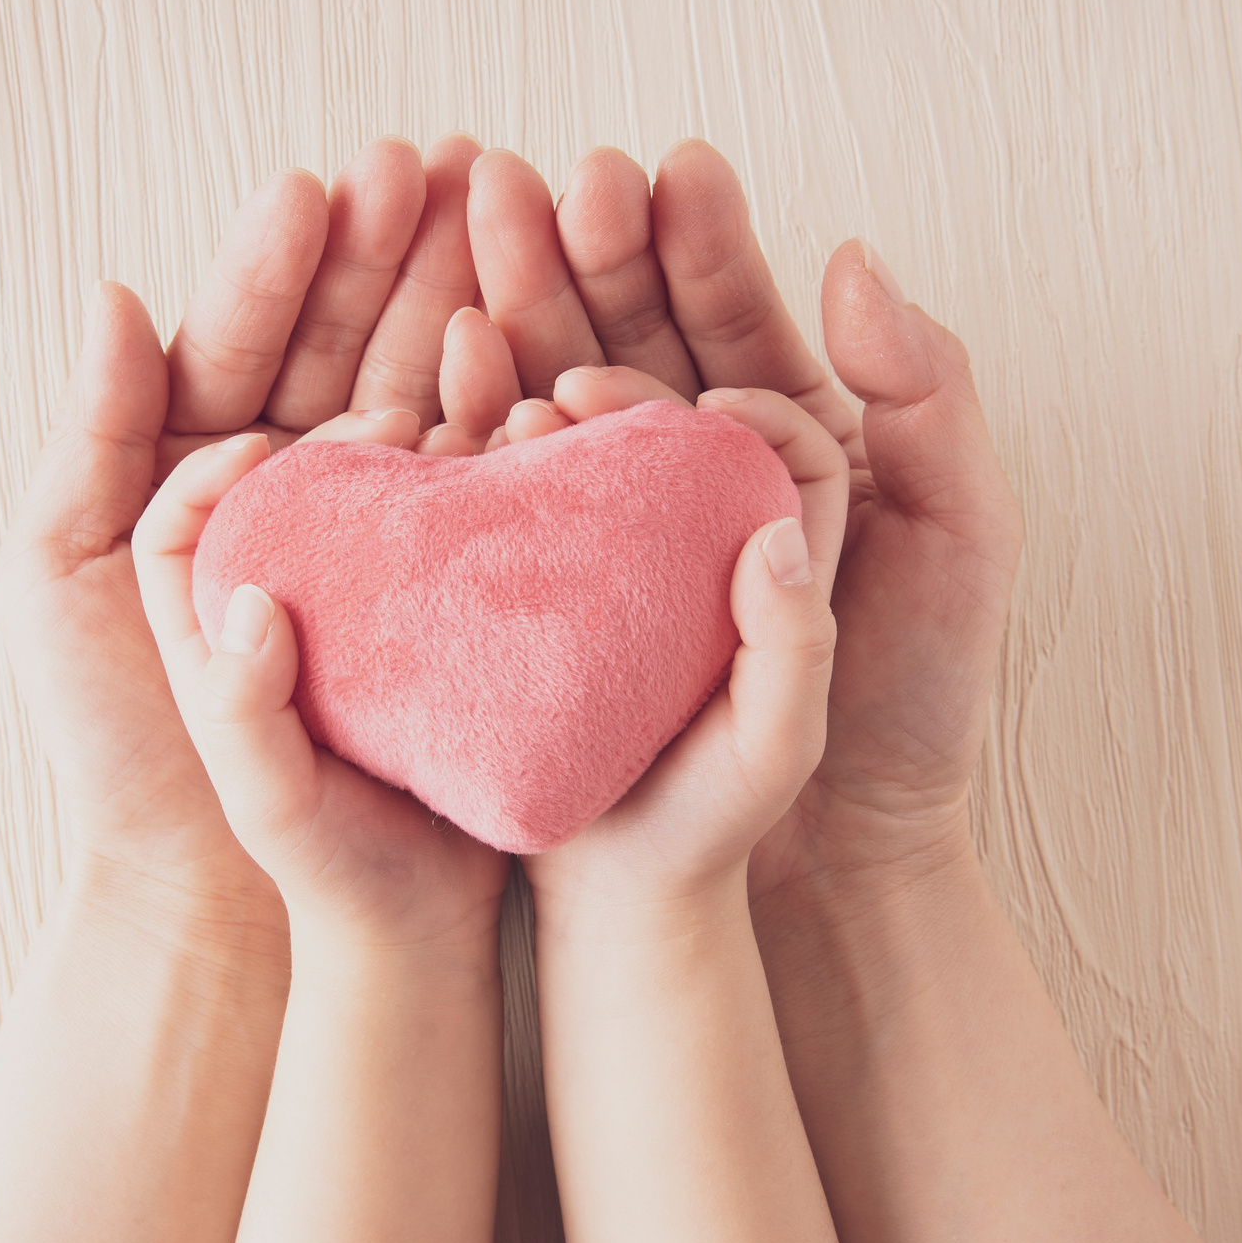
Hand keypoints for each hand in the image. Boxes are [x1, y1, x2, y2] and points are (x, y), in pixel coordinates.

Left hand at [0, 135, 489, 917]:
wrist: (235, 900)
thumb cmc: (125, 755)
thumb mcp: (56, 585)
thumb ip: (86, 441)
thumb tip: (115, 293)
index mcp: (190, 470)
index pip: (240, 341)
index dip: (281, 263)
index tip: (325, 184)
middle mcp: (288, 491)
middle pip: (344, 345)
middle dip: (394, 247)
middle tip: (452, 156)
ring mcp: (374, 537)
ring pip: (421, 394)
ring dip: (464, 295)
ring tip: (512, 204)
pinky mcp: (444, 590)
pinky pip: (476, 488)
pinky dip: (502, 411)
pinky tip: (532, 342)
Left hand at [131, 414, 510, 949]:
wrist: (425, 928)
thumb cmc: (323, 873)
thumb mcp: (263, 802)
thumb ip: (238, 710)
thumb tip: (251, 600)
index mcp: (216, 633)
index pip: (186, 524)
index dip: (212, 471)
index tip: (265, 444)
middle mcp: (293, 605)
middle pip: (292, 484)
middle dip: (331, 423)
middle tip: (394, 408)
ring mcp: (371, 613)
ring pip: (381, 496)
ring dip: (419, 439)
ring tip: (466, 412)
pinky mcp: (445, 623)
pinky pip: (456, 536)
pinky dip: (483, 489)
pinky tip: (521, 459)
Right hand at [442, 142, 1022, 898]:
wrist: (815, 865)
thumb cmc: (905, 713)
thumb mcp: (963, 545)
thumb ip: (931, 403)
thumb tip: (853, 263)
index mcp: (792, 445)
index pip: (736, 322)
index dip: (700, 245)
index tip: (666, 170)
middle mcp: (696, 474)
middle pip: (636, 332)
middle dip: (589, 247)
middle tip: (545, 173)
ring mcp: (618, 531)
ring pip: (561, 388)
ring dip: (522, 298)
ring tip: (482, 219)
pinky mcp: (555, 591)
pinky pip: (513, 488)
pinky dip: (483, 410)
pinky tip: (459, 348)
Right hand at [513, 372, 848, 911]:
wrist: (618, 905)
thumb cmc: (721, 831)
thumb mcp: (787, 747)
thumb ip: (796, 645)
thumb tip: (771, 533)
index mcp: (777, 551)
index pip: (777, 439)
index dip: (746, 401)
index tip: (697, 405)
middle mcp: (693, 538)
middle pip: (666, 408)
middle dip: (620, 338)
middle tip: (571, 346)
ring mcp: (610, 558)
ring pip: (581, 438)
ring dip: (538, 381)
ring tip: (497, 382)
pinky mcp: (537, 586)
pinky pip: (511, 499)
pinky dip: (480, 453)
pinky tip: (445, 430)